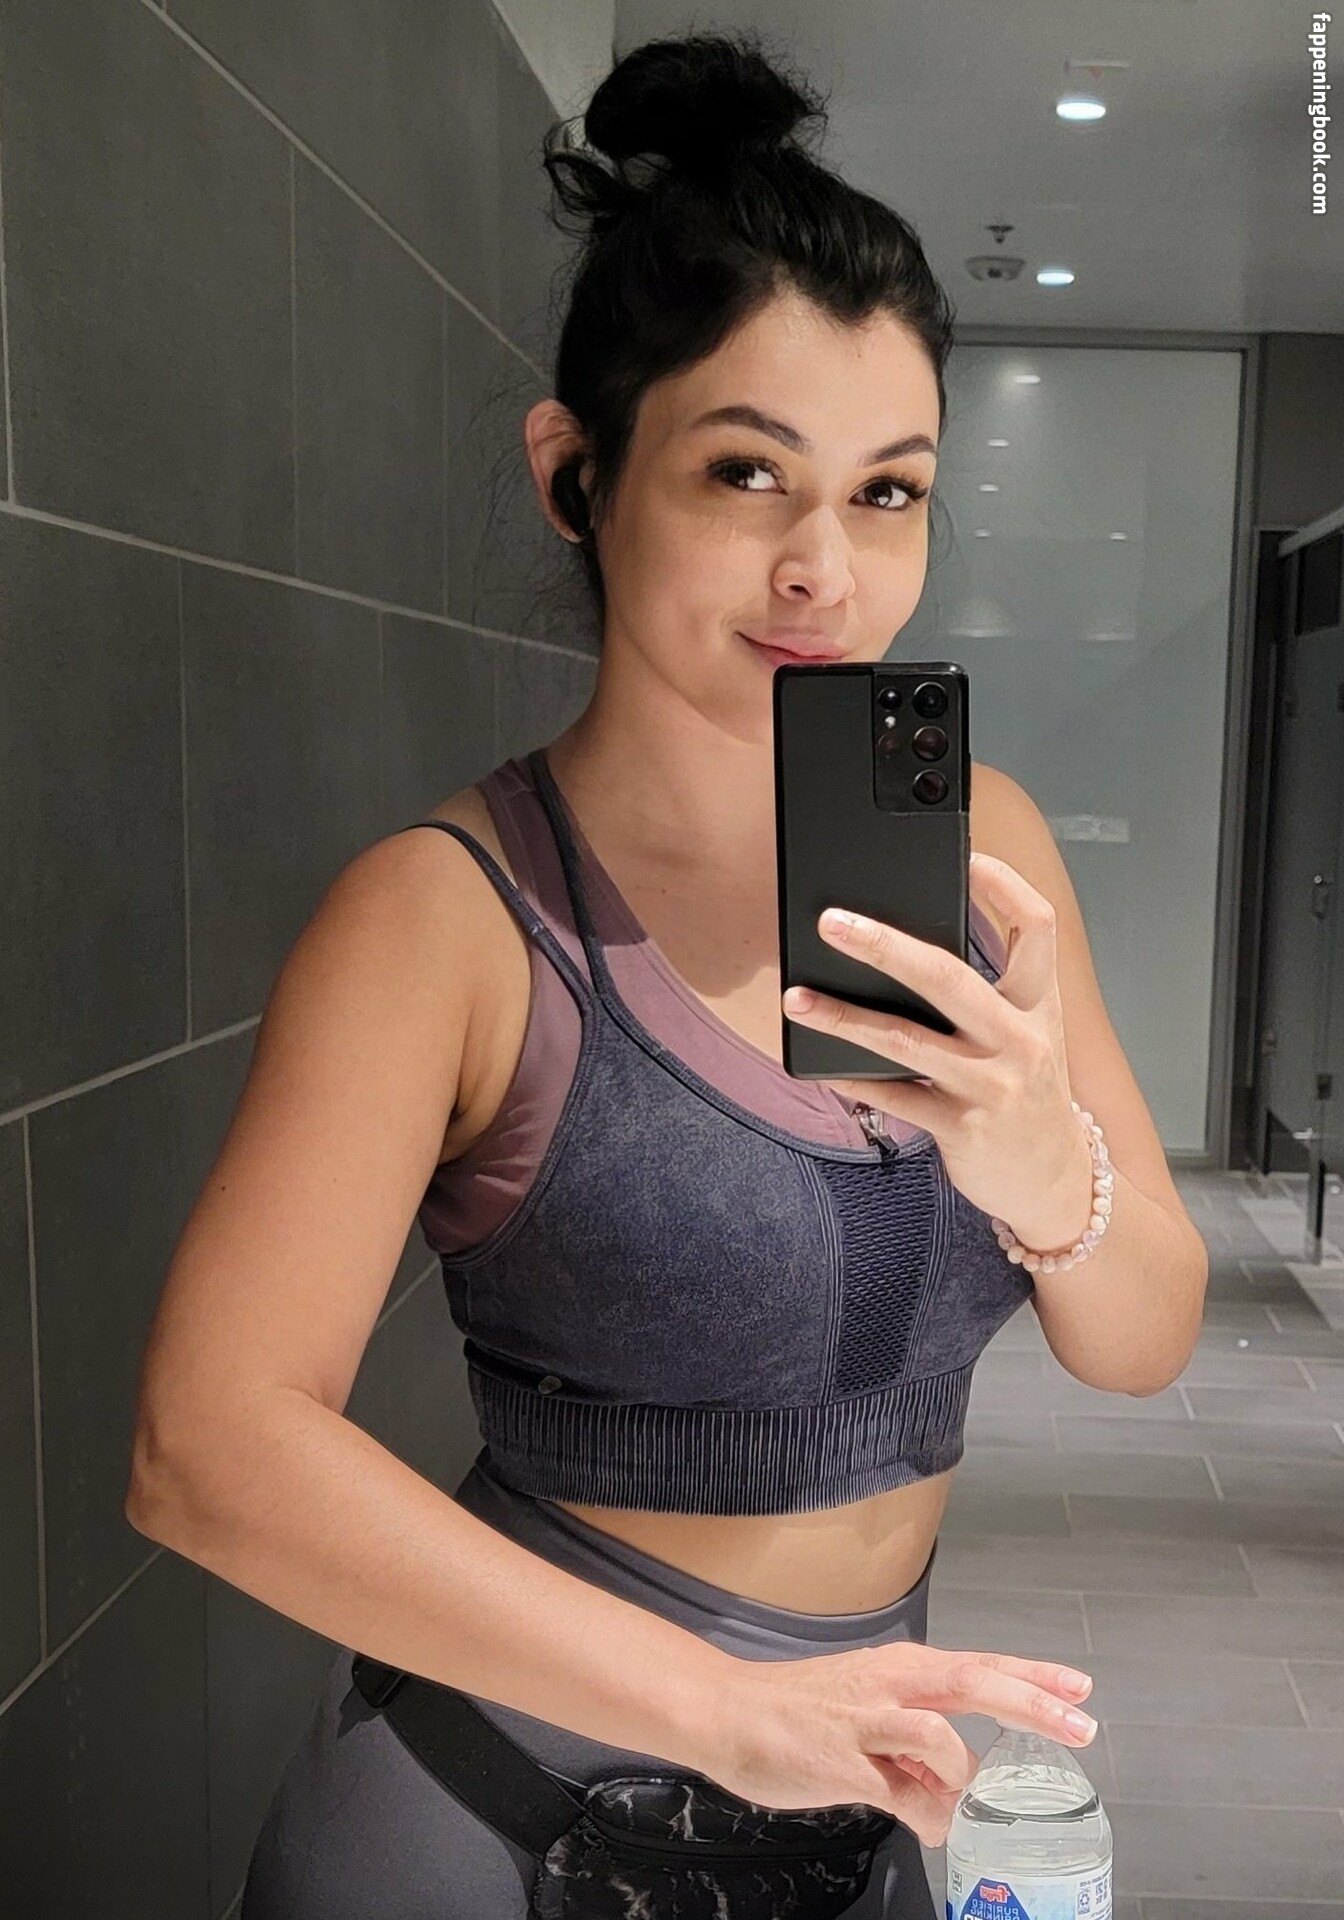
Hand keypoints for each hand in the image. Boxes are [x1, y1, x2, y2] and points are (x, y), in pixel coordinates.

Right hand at [699, 1638, 1097, 1846]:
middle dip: (1033, 1703)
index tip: (1080, 1686)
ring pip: (941, 1736)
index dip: (1032, 1676)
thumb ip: (919, 1756)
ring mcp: (866, 1720)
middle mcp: (890, 1684)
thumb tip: (960, 1795)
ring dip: (962, 1774)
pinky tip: (927, 1823)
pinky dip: (928, 1813)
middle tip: (1080, 1725)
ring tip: (955, 1802)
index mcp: (902, 1669)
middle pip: (974, 1681)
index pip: (981, 1665)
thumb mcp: (871, 1724)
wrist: (728, 1713)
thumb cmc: (799, 1715)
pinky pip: (904, 1793)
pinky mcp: (843, 1761)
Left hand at [780, 850, 1093, 1251]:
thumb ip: (985, 992)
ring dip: (842, 1015)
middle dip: (884, 944)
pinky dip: (848, 1076)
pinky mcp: (962, 1128)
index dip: (1003, 884)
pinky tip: (814, 1064)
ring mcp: (991, 1085)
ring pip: (905, 1039)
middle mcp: (1021, 1039)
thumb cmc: (1027, 1094)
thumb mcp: (1028, 1033)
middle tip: (832, 921)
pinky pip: (892, 1095)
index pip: (1037, 926)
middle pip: (949, 975)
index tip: (965, 855)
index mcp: (1040, 1003)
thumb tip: (902, 943)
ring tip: (796, 997)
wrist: (1055, 1180)